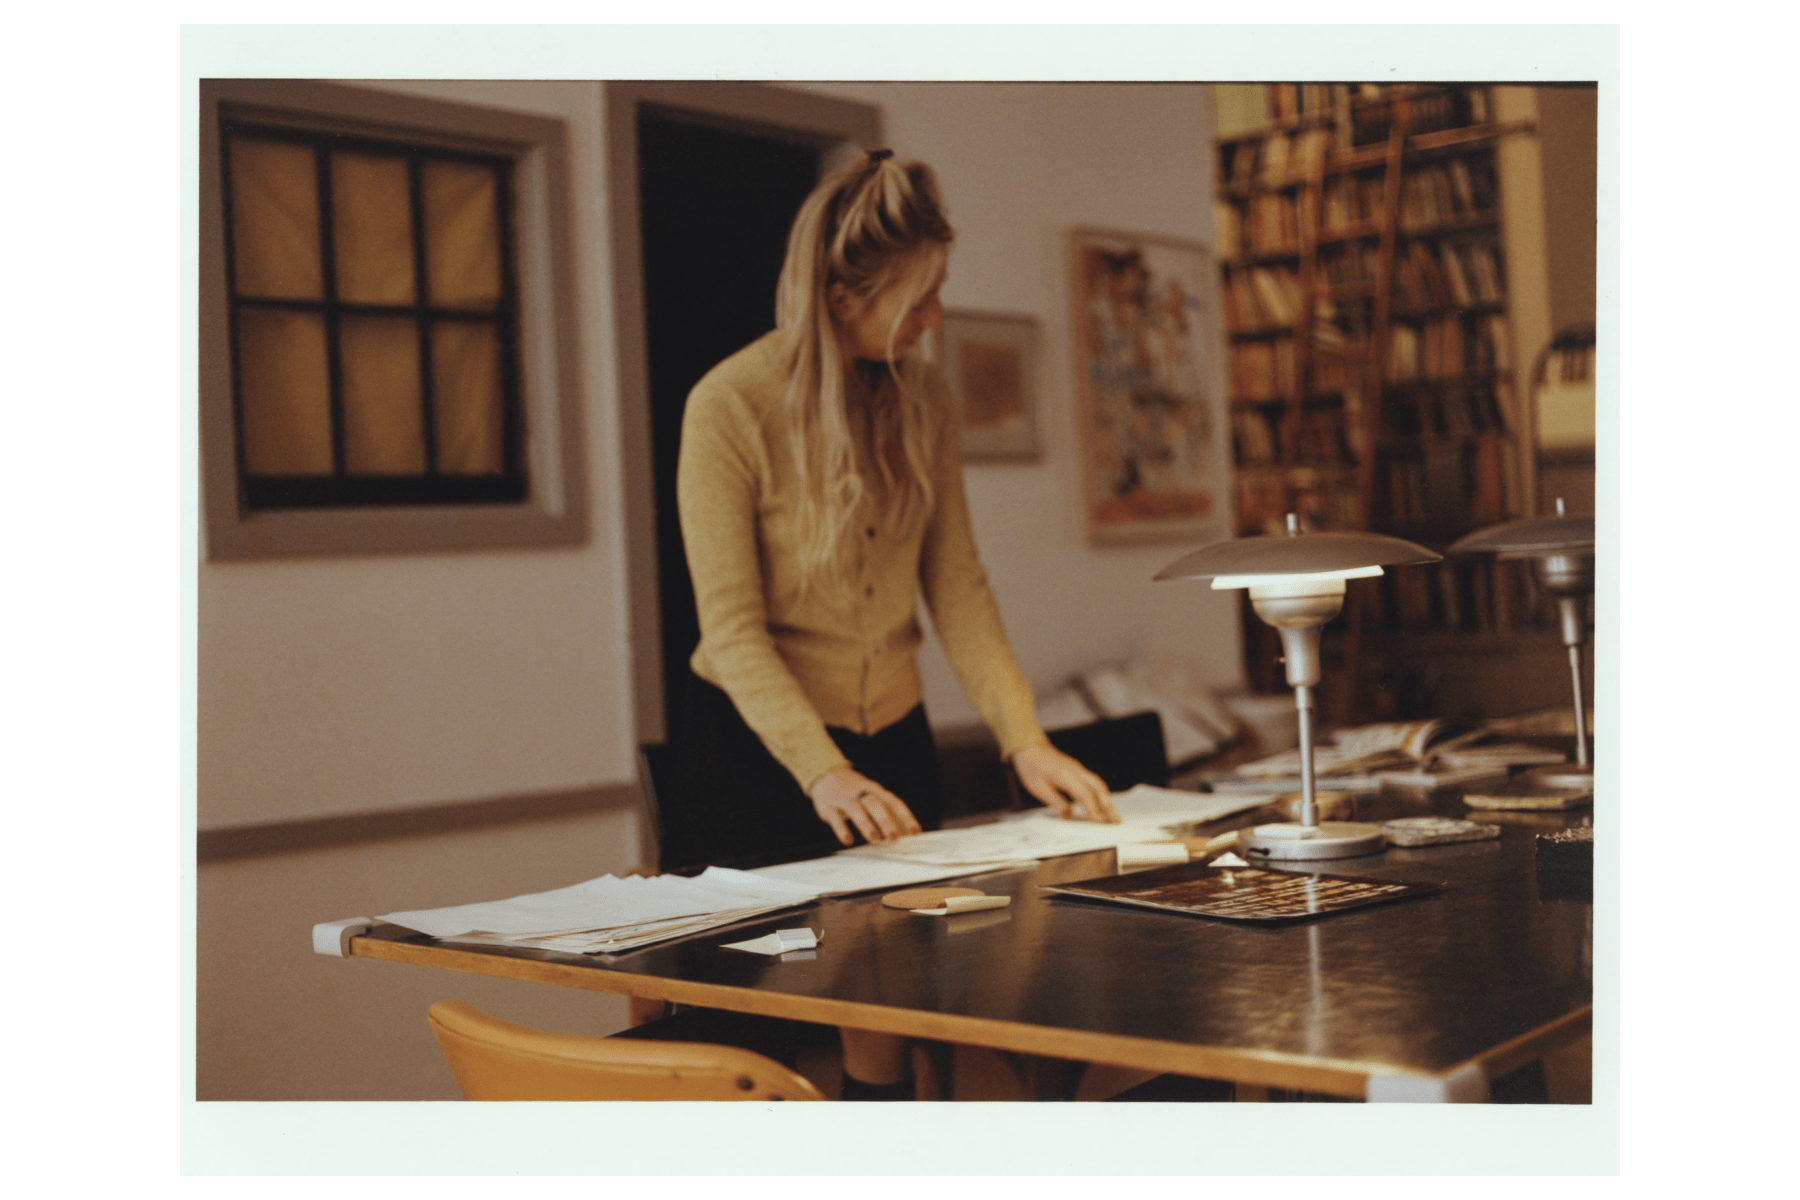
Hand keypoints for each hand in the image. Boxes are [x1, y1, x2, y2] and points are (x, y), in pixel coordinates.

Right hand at [808, 766, 923, 846]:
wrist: (824, 774)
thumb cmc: (855, 790)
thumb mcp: (872, 795)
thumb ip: (887, 812)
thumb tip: (905, 831)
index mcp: (875, 789)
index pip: (893, 802)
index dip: (905, 817)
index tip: (915, 832)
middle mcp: (861, 792)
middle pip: (876, 804)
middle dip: (886, 821)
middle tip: (894, 838)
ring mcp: (844, 798)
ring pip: (857, 810)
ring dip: (867, 825)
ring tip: (875, 839)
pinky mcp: (829, 807)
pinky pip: (836, 818)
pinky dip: (842, 830)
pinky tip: (848, 840)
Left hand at [1011, 742, 1117, 822]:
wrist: (1030, 746)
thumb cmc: (1032, 766)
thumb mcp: (1038, 788)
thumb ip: (1056, 802)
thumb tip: (1069, 815)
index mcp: (1067, 776)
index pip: (1085, 795)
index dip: (1093, 810)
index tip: (1100, 823)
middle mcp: (1076, 772)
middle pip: (1099, 788)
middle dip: (1109, 805)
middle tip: (1116, 821)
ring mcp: (1078, 769)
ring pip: (1098, 784)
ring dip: (1107, 800)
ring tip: (1113, 815)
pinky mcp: (1077, 770)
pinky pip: (1093, 782)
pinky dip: (1100, 794)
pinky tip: (1101, 803)